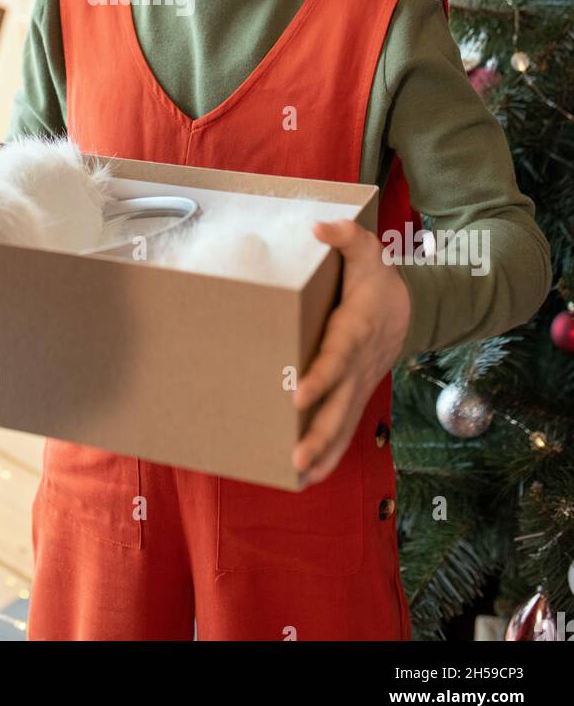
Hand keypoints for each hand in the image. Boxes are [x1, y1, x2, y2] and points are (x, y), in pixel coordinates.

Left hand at [291, 219, 410, 486]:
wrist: (410, 308)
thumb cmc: (376, 278)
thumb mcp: (367, 250)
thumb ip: (346, 237)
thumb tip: (319, 228)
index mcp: (356, 329)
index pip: (337, 357)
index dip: (321, 377)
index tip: (299, 396)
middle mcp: (359, 363)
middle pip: (340, 404)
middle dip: (319, 434)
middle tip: (295, 458)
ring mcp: (360, 384)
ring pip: (343, 424)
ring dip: (323, 452)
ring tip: (297, 475)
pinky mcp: (357, 394)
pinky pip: (345, 428)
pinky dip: (331, 454)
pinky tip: (308, 477)